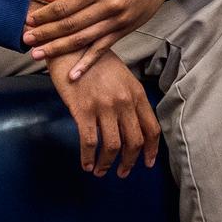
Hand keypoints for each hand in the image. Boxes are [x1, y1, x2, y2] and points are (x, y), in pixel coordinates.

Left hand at [22, 0, 185, 67]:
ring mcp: (118, 21)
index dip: (45, 15)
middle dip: (46, 34)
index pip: (65, 5)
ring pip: (83, 39)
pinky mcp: (125, 31)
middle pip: (70, 24)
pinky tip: (73, 74)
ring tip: (38, 55)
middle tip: (26, 41)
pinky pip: (102, 49)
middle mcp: (108, 5)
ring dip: (58, 49)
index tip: (29, 21)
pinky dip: (87, 63)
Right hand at [56, 49, 160, 178]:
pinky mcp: (83, 110)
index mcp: (136, 93)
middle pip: (134, 141)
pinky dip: (89, 158)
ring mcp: (104, 107)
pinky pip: (89, 142)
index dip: (151, 150)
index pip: (152, 129)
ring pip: (113, 146)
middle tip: (123, 172)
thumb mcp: (122, 76)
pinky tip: (86, 164)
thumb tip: (133, 124)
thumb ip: (130, 98)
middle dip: (129, 162)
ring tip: (101, 171)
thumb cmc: (95, 61)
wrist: (70, 48)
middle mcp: (124, 101)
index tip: (147, 163)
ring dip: (107, 164)